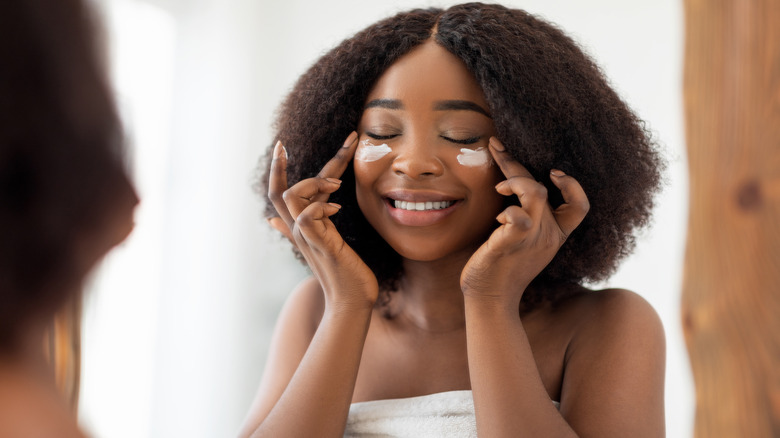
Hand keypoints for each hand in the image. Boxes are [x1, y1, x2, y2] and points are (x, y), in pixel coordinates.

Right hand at [268, 132, 378, 308]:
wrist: (350, 303)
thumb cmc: (341, 274)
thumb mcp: (321, 245)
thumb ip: (298, 229)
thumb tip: (272, 219)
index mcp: (301, 226)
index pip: (280, 193)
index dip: (279, 169)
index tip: (280, 145)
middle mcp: (300, 230)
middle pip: (278, 192)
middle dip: (282, 165)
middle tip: (289, 144)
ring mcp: (308, 238)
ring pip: (291, 199)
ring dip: (313, 184)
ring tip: (337, 184)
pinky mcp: (320, 245)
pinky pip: (307, 218)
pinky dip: (320, 207)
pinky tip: (337, 207)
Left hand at [460, 137, 588, 306]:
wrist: (490, 299)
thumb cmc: (502, 266)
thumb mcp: (522, 239)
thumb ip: (525, 215)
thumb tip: (514, 186)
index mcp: (554, 234)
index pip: (580, 206)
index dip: (573, 185)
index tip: (552, 171)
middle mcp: (547, 235)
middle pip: (546, 189)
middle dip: (516, 162)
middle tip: (496, 145)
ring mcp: (531, 239)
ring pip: (537, 195)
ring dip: (515, 182)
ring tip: (498, 187)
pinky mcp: (511, 244)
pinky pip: (519, 219)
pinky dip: (508, 211)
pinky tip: (498, 218)